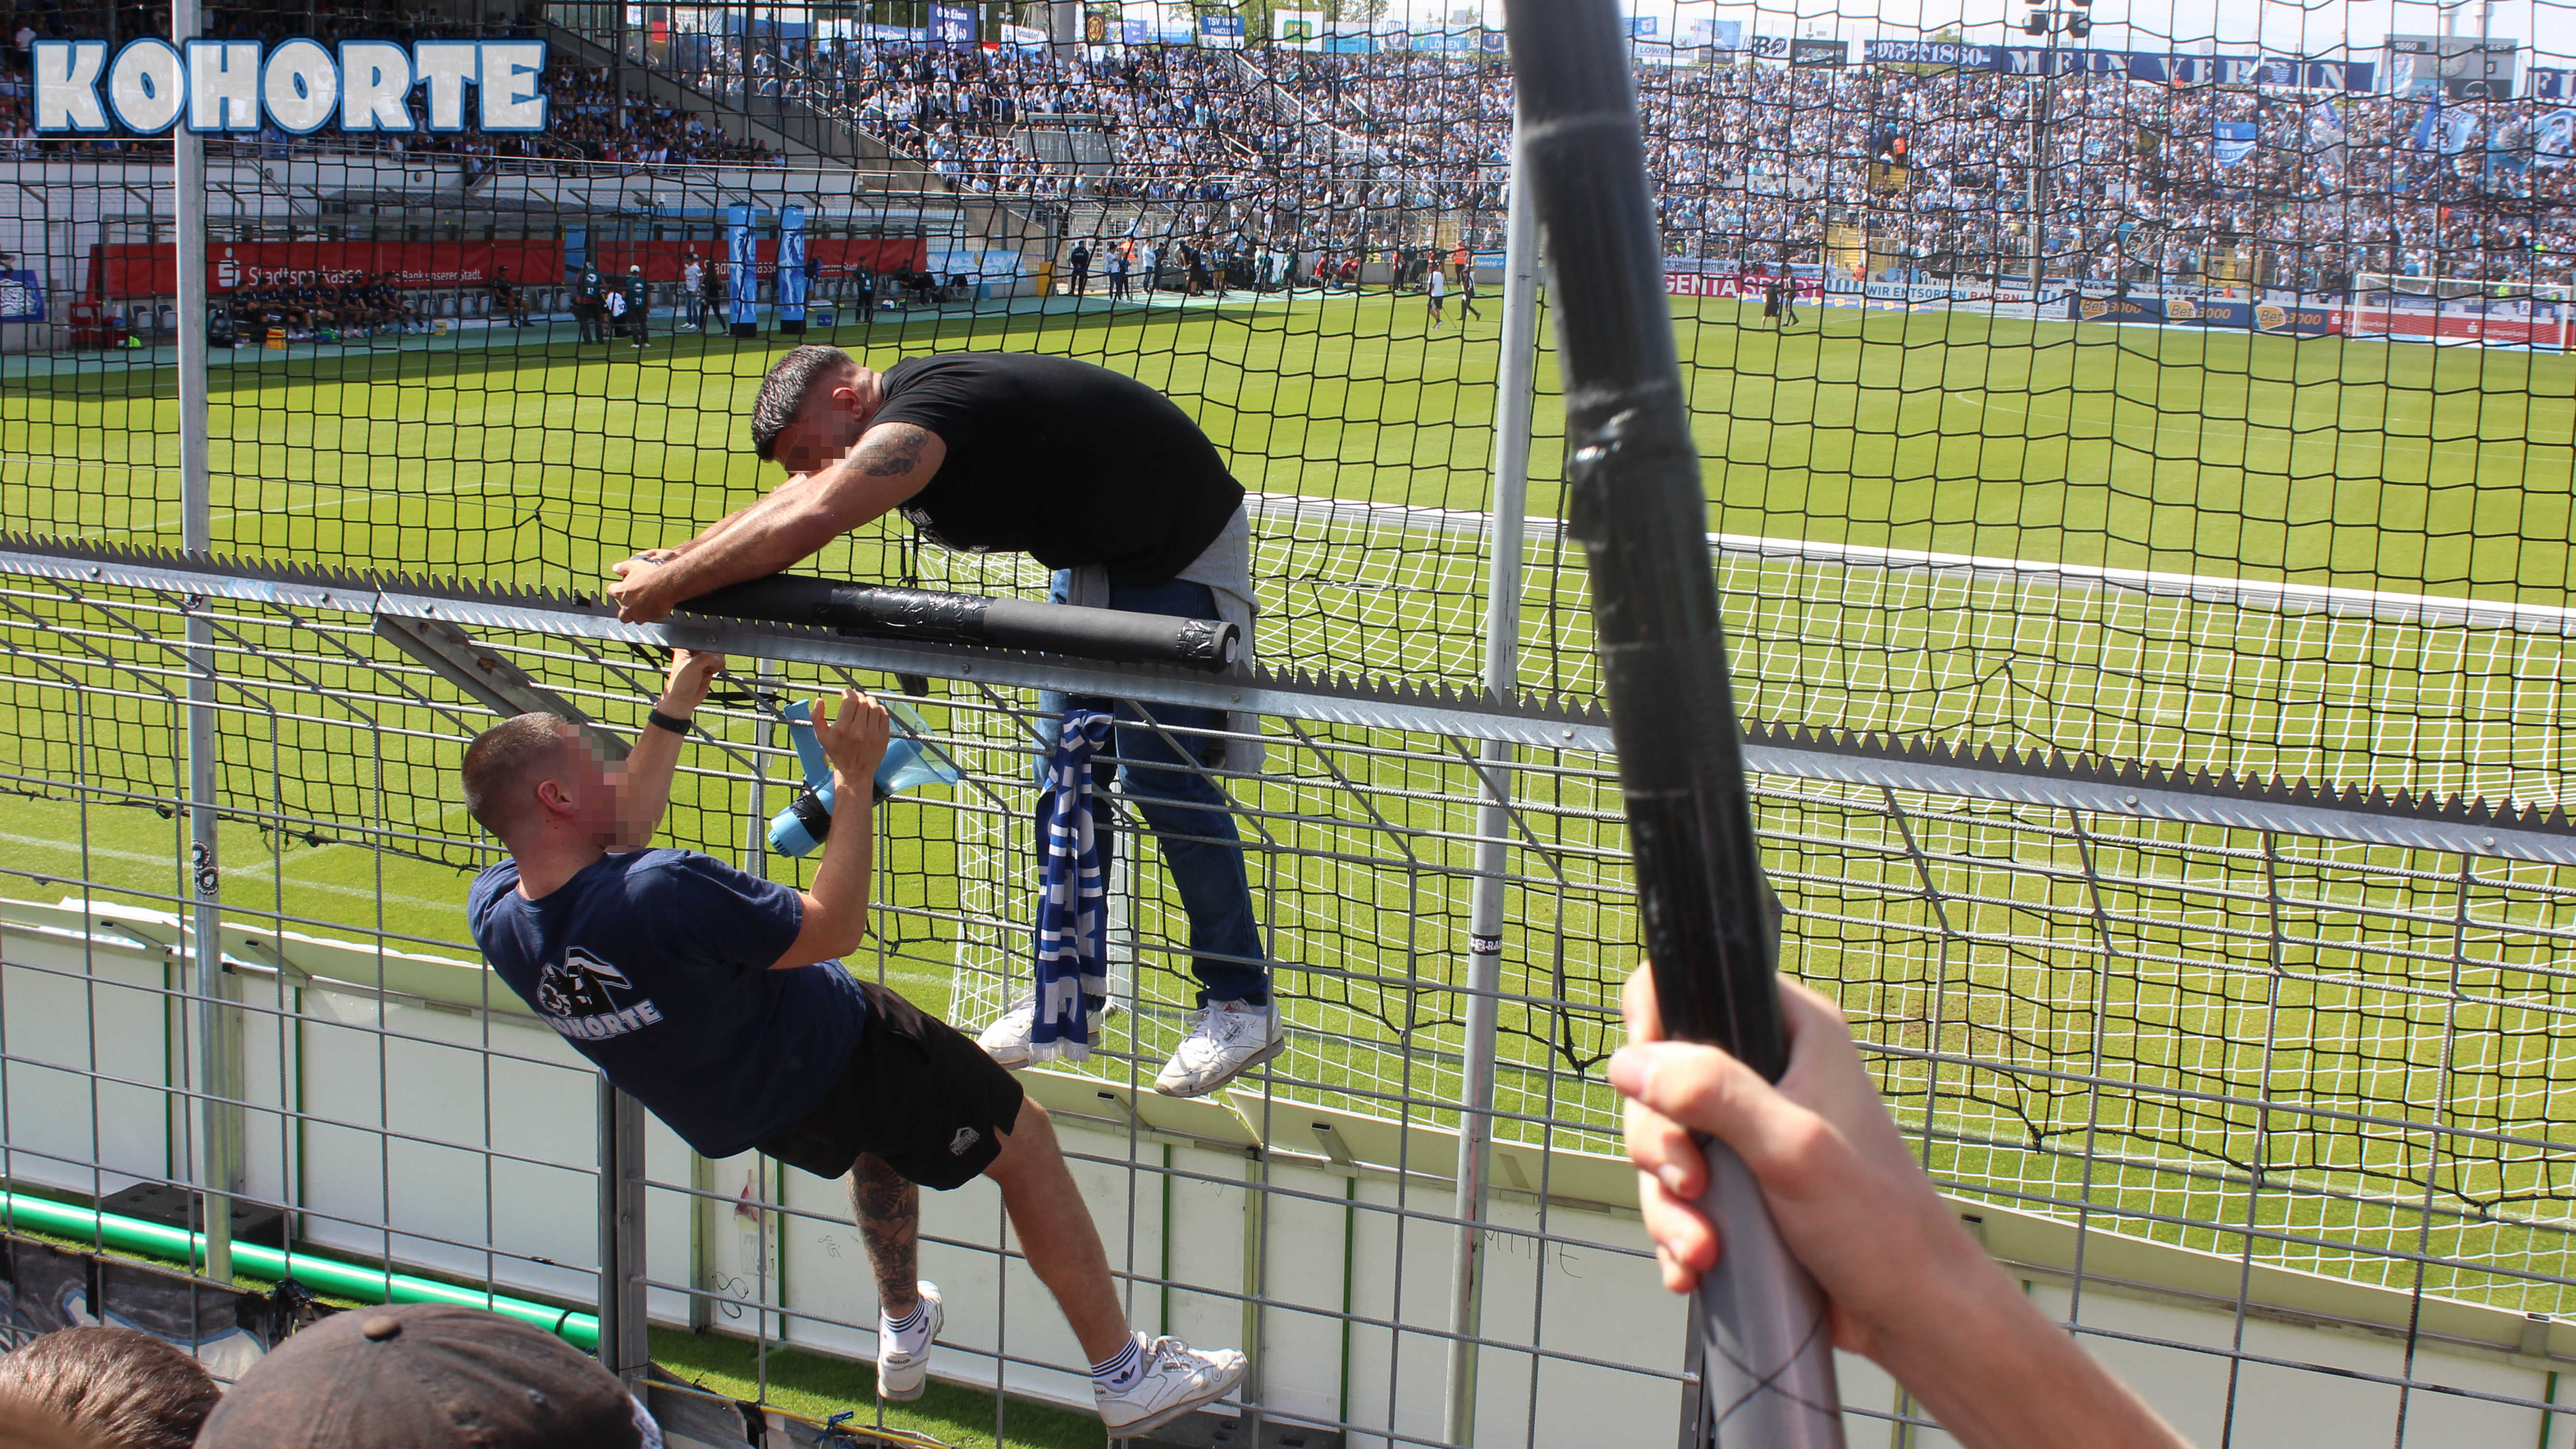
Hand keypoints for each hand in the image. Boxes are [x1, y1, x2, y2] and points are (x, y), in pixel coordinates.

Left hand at [609, 551, 680, 623]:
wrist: (668, 584)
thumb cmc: (652, 575)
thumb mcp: (635, 565)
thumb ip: (622, 567)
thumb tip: (616, 568)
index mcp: (621, 592)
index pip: (612, 592)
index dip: (616, 589)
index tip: (621, 588)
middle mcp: (628, 606)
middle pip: (622, 615)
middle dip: (627, 611)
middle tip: (635, 604)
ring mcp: (640, 614)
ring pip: (637, 618)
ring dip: (641, 613)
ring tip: (649, 604)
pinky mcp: (652, 618)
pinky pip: (651, 618)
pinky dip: (654, 613)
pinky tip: (658, 605)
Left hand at [657, 649, 726, 716]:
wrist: (683, 700)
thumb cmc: (681, 684)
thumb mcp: (693, 666)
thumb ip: (707, 657)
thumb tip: (718, 658)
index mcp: (686, 647)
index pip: (703, 640)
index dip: (709, 647)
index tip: (708, 655)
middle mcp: (694, 652)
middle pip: (712, 646)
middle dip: (715, 655)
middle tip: (709, 664)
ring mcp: (701, 660)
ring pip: (717, 654)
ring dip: (718, 661)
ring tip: (710, 669)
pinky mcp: (708, 667)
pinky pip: (719, 662)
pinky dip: (719, 666)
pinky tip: (713, 671)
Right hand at [814, 687, 890, 785]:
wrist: (854, 772)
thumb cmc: (837, 753)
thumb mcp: (821, 736)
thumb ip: (816, 717)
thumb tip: (819, 700)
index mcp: (842, 729)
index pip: (849, 701)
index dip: (848, 692)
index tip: (846, 693)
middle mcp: (858, 731)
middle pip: (862, 702)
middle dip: (858, 696)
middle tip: (855, 697)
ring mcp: (873, 734)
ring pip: (874, 706)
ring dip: (869, 700)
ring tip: (864, 701)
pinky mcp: (883, 738)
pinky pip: (884, 716)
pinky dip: (880, 709)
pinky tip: (874, 709)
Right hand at [1608, 967, 1985, 1364]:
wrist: (1907, 1310)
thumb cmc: (1880, 1224)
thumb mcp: (1793, 1148)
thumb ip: (1713, 1093)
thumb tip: (1633, 1063)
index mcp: (1792, 1034)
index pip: (1697, 987)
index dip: (1656, 1024)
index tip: (1648, 1082)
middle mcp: (1767, 1074)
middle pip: (1660, 1079)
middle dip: (1661, 1144)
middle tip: (1691, 1182)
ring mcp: (1748, 1133)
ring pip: (1663, 1145)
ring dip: (1669, 1204)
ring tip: (1701, 1246)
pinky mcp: (1738, 1186)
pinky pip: (1676, 1195)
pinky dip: (1677, 1231)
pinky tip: (1694, 1263)